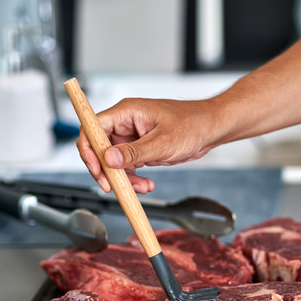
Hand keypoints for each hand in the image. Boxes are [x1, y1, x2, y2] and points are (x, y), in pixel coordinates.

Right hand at [76, 97, 223, 193]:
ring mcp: (132, 136)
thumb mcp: (162, 142)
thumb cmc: (192, 124)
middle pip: (99, 148)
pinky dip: (133, 178)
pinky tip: (146, 184)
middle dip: (105, 169)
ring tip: (140, 188)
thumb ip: (134, 152)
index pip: (93, 128)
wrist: (210, 129)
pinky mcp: (139, 148)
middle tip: (112, 186)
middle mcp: (125, 123)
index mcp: (126, 112)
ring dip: (123, 178)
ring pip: (113, 161)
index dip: (89, 149)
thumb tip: (109, 158)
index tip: (97, 168)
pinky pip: (127, 166)